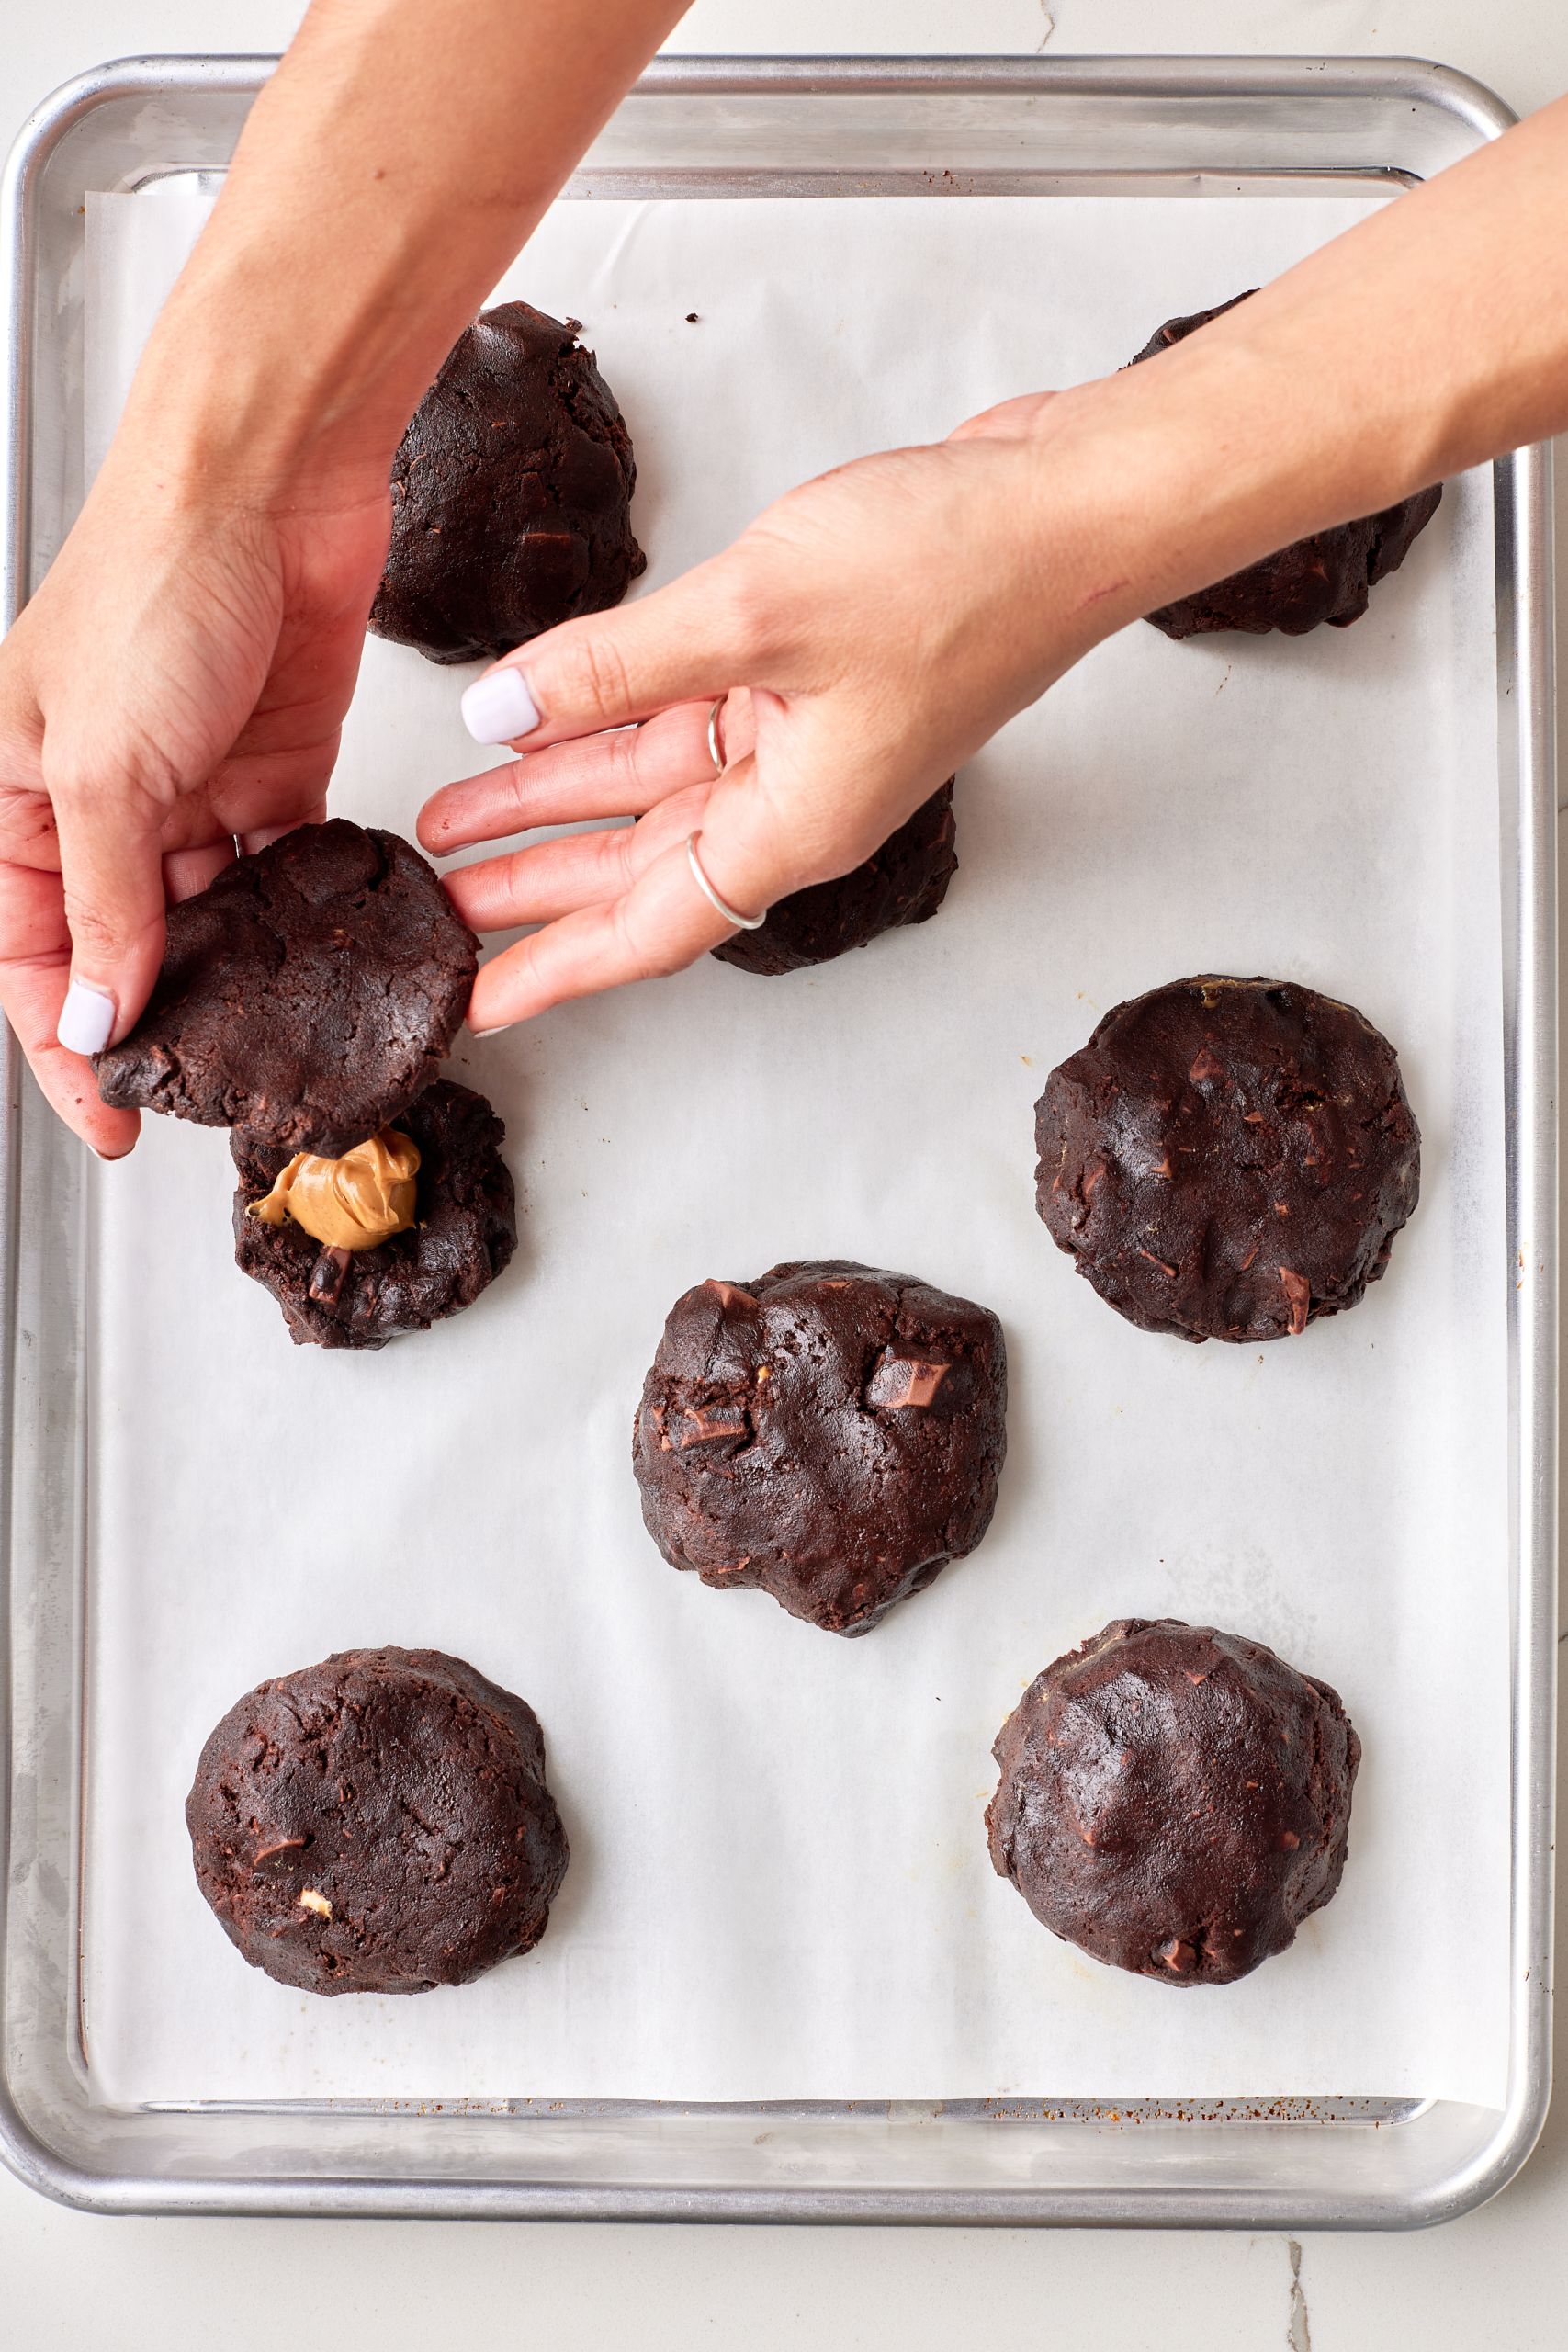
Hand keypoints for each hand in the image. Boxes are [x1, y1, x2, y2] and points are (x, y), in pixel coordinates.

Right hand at [0, 447, 388, 1152]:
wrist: (268, 481)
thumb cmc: (152, 583)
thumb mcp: (104, 771)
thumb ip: (104, 905)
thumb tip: (95, 1015)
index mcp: (11, 792)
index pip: (27, 954)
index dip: (62, 1046)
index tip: (114, 1124)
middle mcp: (95, 798)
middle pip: (119, 945)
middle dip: (157, 1022)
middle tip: (206, 1096)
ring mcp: (188, 786)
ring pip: (206, 916)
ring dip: (234, 979)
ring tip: (270, 1048)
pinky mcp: (273, 769)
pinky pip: (281, 869)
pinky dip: (297, 914)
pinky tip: (321, 963)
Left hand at [419, 394, 1117, 1029]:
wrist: (1073, 504)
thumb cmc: (956, 573)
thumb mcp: (754, 616)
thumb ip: (610, 670)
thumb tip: (498, 715)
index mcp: (793, 829)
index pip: (644, 931)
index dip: (549, 973)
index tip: (470, 1010)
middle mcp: (793, 803)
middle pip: (632, 872)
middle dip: (527, 892)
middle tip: (428, 913)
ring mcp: (800, 741)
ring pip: (645, 793)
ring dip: (548, 803)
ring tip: (447, 819)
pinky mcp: (804, 677)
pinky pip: (676, 718)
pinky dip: (604, 717)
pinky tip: (533, 714)